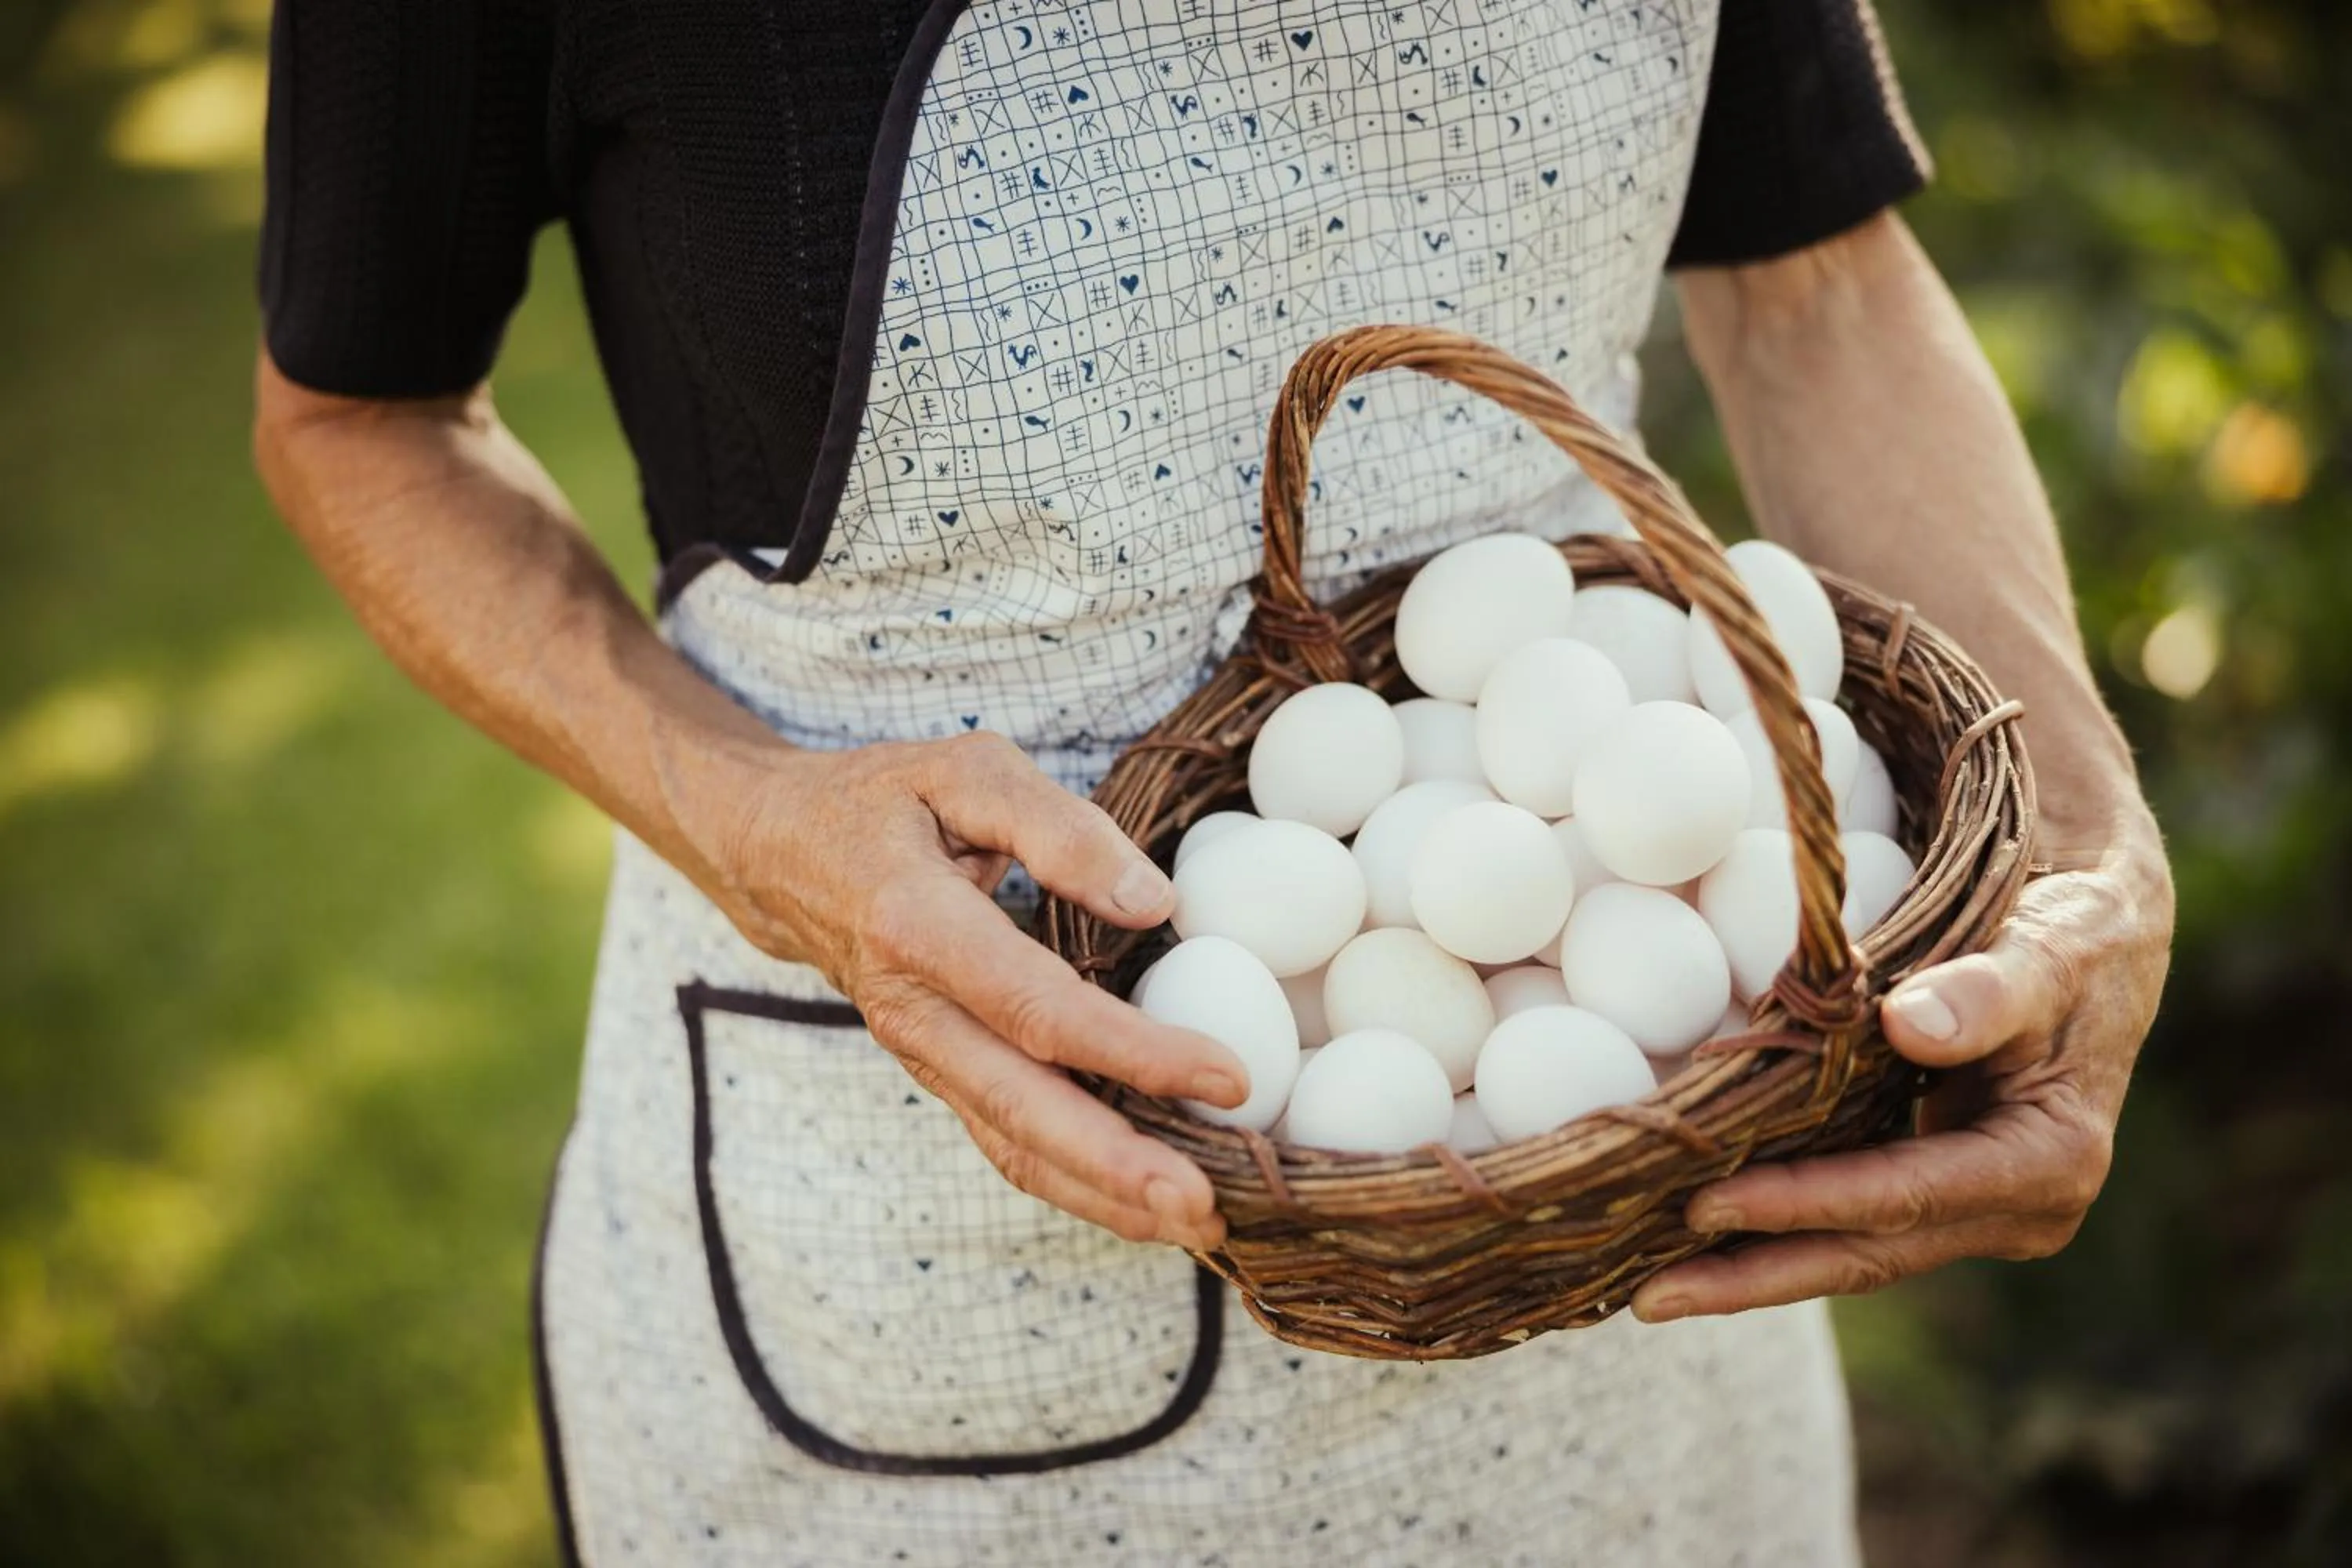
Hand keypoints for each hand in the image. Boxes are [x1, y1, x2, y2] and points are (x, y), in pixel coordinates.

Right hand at [685, 729, 1243, 1251]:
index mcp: (917, 926)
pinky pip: (1006, 1139)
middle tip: (1206, 1210)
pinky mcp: (938, 1073)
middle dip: (1116, 1169)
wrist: (776, 851)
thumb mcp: (965, 770)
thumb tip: (1154, 903)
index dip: (1133, 1051)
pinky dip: (1076, 1180)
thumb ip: (1059, 827)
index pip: (1036, 1009)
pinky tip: (1144, 1202)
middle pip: (1020, 1109)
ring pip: (1011, 1145)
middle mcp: (913, 1012)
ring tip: (1198, 1228)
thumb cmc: (883, 801)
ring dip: (1103, 1196)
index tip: (1226, 1076)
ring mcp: (920, 1055)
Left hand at [1632, 820, 2172, 1321]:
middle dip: (1753, 1277)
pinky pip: (1843, 1219)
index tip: (1708, 1205)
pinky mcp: (1932, 1190)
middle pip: (1865, 1255)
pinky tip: (1692, 1239)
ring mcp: (1970, 1210)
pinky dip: (1772, 1228)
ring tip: (1646, 1284)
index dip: (1803, 1203)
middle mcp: (2014, 1210)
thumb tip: (1912, 1025)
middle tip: (1646, 1295)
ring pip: (1847, 1251)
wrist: (2098, 940)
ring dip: (1748, 1269)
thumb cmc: (2073, 937)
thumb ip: (1987, 991)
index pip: (1903, 1196)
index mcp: (2048, 1162)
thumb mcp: (2047, 951)